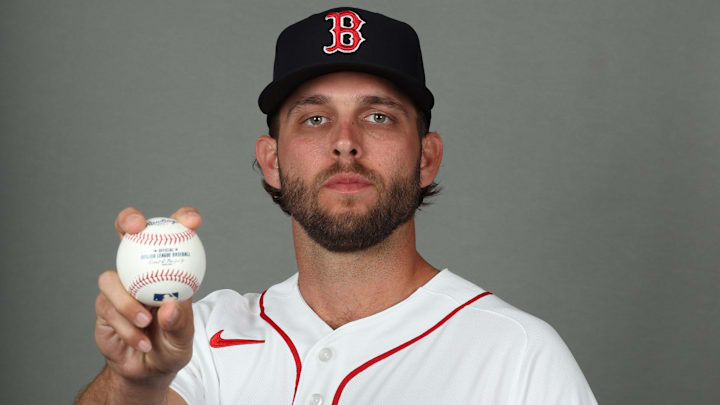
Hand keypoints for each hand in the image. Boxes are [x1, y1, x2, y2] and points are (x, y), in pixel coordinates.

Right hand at [94, 207, 201, 384]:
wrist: (147, 370)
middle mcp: (141, 268)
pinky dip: (127, 327)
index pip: (174, 233)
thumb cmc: (171, 345)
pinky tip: (140, 341)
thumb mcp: (184, 337)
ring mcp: (120, 285)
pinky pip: (108, 308)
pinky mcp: (104, 305)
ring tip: (146, 322)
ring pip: (112, 279)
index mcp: (169, 267)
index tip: (192, 221)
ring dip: (128, 302)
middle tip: (136, 227)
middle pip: (127, 232)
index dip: (181, 219)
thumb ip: (179, 321)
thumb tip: (170, 305)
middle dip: (128, 220)